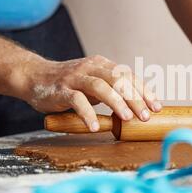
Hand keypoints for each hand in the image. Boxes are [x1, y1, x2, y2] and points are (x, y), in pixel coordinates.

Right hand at [20, 55, 161, 131]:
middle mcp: (91, 68)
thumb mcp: (94, 83)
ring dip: (116, 102)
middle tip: (146, 116)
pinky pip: (76, 101)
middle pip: (118, 80)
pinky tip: (95, 127)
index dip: (144, 91)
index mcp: (103, 65)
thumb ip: (112, 90)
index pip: (129, 76)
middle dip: (135, 98)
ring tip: (126, 119)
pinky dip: (88, 114)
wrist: (34, 77)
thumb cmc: (70, 84)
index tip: (157, 108)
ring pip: (100, 86)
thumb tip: (138, 108)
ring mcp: (75, 77)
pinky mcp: (61, 90)